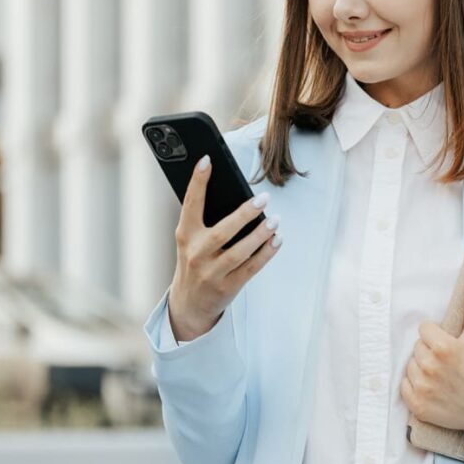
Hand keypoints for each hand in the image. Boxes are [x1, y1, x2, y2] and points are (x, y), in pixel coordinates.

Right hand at [168, 155, 281, 341]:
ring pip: (239, 253)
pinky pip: (251, 268)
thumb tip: (237, 194)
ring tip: (275, 220)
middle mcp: (196, 254)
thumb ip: (206, 220)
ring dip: (260, 235)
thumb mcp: (191, 240)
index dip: (197, 182)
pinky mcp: (228, 287)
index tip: (207, 160)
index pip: (190, 204)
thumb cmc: (195, 260)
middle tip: (263, 199)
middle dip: (243, 215)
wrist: (189, 303)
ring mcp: (212, 273)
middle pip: (222, 232)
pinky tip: (277, 240)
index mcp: (185, 236)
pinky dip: (266, 254)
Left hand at [401, 269, 463, 444]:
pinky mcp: (418, 406)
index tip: (449, 345)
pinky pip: (404, 387)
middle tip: (447, 362)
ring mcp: (423, 388)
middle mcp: (430, 367)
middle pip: (416, 348)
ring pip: (409, 366)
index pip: (424, 329)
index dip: (436, 336)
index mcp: (444, 348)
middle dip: (429, 352)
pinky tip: (432, 388)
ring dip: (421, 369)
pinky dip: (414, 387)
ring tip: (440, 375)